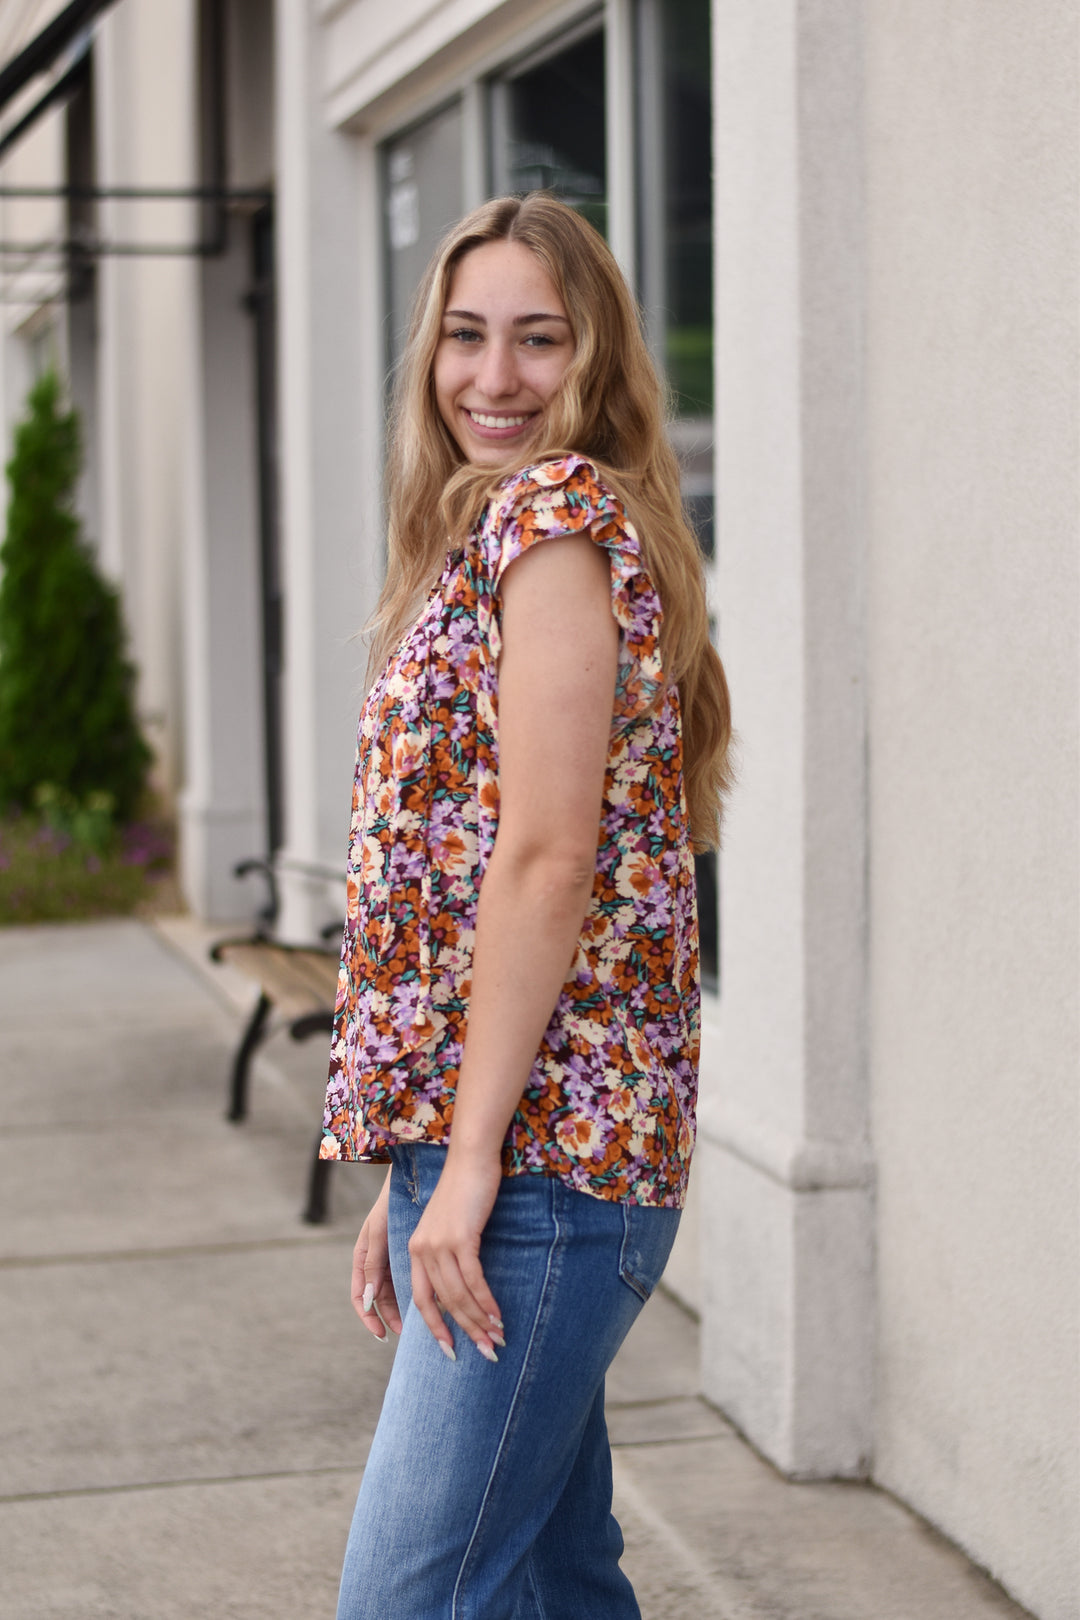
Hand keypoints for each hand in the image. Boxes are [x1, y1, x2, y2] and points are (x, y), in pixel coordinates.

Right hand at [351, 1168, 401, 1340]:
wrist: (412, 1180)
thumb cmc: (390, 1204)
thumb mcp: (379, 1233)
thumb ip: (373, 1264)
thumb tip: (368, 1299)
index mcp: (362, 1258)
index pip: (360, 1297)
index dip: (368, 1318)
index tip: (381, 1333)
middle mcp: (375, 1262)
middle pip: (378, 1299)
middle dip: (388, 1318)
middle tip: (404, 1334)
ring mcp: (390, 1259)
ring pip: (394, 1293)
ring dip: (402, 1309)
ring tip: (417, 1323)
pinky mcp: (406, 1255)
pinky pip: (407, 1280)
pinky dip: (414, 1293)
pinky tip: (428, 1302)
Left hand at [406, 1149, 504, 1362]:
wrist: (471, 1158)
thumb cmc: (465, 1191)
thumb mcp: (450, 1225)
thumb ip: (448, 1253)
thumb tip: (463, 1286)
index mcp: (415, 1250)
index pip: (422, 1299)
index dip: (436, 1328)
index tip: (451, 1352)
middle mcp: (422, 1250)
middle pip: (442, 1303)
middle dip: (465, 1332)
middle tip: (486, 1352)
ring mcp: (439, 1244)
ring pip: (458, 1295)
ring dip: (479, 1321)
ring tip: (497, 1338)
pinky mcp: (461, 1237)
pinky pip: (474, 1280)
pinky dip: (486, 1302)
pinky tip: (498, 1316)